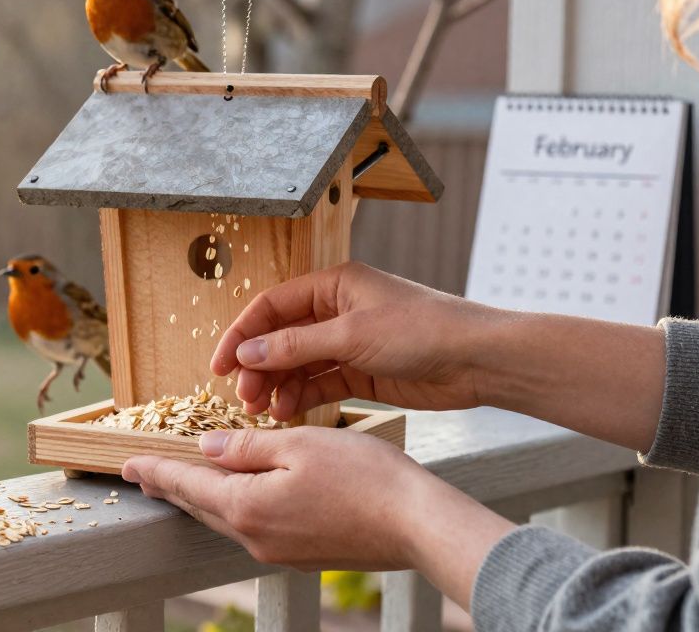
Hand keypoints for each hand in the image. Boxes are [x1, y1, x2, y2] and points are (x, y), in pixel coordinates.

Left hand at [121, 427, 514, 606]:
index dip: (155, 471)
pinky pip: (253, 528)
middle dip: (170, 487)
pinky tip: (238, 497)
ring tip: (182, 483)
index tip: (127, 465)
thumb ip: (247, 448)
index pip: (187, 484)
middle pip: (201, 506)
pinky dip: (234, 508)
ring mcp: (278, 552)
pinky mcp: (302, 555)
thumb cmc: (365, 477)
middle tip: (143, 475)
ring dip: (201, 498)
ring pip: (226, 519)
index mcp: (247, 507)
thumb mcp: (299, 444)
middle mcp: (255, 537)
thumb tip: (208, 450)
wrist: (418, 526)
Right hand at [212, 262, 491, 420]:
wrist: (479, 360)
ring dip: (278, 386)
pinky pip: (320, 383)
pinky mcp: (362, 372)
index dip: (241, 335)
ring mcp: (349, 342)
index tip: (219, 367)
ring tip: (265, 411)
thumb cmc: (424, 330)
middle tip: (245, 397)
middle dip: (258, 367)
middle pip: (280, 338)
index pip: (271, 306)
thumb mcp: (352, 336)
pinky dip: (302, 398)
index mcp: (333, 285)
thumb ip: (296, 345)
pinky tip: (288, 413)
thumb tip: (247, 354)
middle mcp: (337, 311)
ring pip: (298, 364)